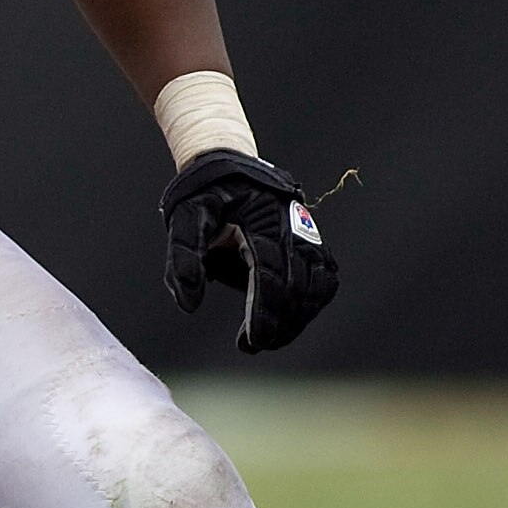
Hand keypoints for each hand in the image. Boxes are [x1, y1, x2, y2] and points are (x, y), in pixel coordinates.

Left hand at [160, 150, 338, 353]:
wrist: (228, 162)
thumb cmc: (206, 192)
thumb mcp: (184, 217)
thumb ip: (183, 258)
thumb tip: (188, 304)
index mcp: (262, 220)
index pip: (271, 274)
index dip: (265, 312)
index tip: (253, 340)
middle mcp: (293, 226)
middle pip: (298, 286)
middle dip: (280, 323)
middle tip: (254, 345)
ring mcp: (306, 233)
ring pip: (318, 285)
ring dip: (299, 317)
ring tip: (271, 337)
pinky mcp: (311, 240)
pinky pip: (324, 277)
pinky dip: (312, 302)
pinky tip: (292, 318)